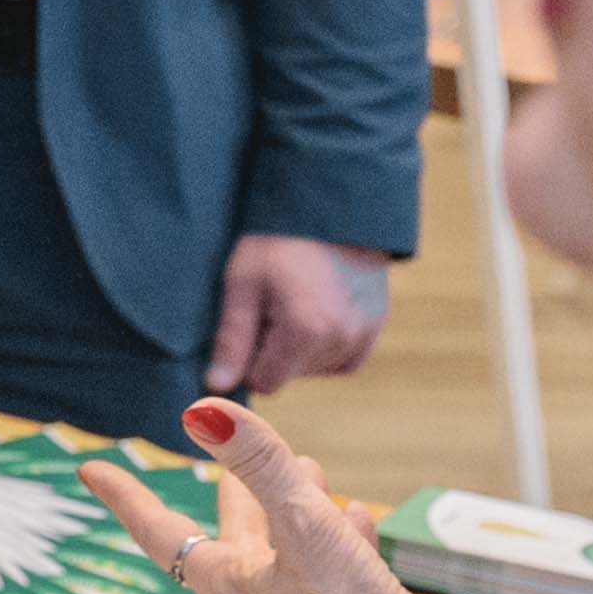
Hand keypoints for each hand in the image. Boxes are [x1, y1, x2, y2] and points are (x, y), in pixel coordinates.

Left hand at [81, 397, 426, 593]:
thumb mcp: (304, 523)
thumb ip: (259, 464)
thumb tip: (203, 411)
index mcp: (227, 584)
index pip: (159, 531)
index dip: (125, 496)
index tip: (89, 471)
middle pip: (230, 538)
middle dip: (235, 491)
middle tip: (227, 453)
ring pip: (284, 552)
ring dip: (292, 508)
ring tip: (310, 471)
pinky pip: (328, 575)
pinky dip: (336, 539)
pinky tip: (355, 518)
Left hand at [206, 232, 393, 395]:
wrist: (328, 206)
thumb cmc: (276, 241)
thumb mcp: (243, 283)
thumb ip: (231, 339)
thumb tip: (215, 387)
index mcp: (305, 331)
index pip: (263, 382)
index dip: (248, 357)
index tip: (250, 321)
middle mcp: (341, 338)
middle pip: (290, 376)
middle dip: (274, 350)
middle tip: (274, 303)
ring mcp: (364, 332)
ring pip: (316, 369)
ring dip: (301, 348)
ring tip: (297, 300)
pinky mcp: (377, 324)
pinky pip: (345, 361)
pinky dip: (327, 348)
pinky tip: (316, 314)